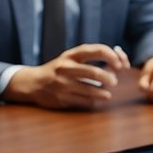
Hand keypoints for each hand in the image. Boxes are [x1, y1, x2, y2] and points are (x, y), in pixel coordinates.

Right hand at [4, 44, 129, 109]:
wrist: (33, 83)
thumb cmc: (58, 69)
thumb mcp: (69, 58)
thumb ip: (89, 58)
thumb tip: (118, 61)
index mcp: (70, 55)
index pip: (94, 50)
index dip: (110, 56)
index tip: (119, 63)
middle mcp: (66, 68)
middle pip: (93, 72)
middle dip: (108, 78)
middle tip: (114, 81)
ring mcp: (63, 84)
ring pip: (90, 90)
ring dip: (103, 93)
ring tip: (108, 94)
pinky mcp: (62, 99)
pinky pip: (84, 101)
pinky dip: (94, 101)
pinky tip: (98, 100)